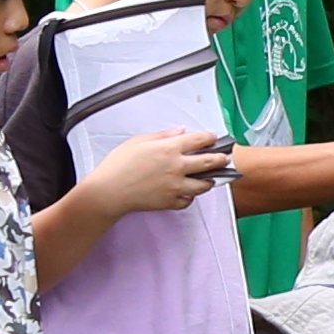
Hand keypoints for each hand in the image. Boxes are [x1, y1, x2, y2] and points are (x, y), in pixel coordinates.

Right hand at [94, 127, 234, 219]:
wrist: (109, 191)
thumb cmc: (118, 165)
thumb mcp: (138, 141)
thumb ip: (162, 135)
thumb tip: (180, 131)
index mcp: (169, 148)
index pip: (199, 140)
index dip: (210, 138)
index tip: (214, 138)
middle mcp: (177, 167)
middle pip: (209, 162)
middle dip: (220, 159)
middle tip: (224, 158)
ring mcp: (176, 186)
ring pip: (204, 184)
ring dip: (209, 180)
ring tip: (209, 177)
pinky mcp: (171, 201)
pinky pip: (188, 200)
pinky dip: (190, 196)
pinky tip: (187, 192)